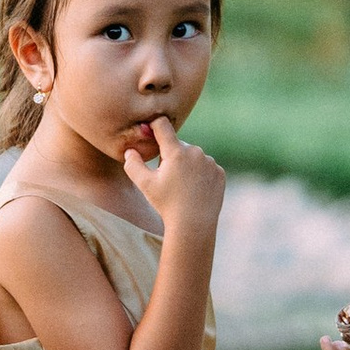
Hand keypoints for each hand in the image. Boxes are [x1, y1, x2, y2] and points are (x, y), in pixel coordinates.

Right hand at [123, 116, 224, 231]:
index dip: (154, 125)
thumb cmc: (166, 204)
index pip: (163, 125)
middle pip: (178, 145)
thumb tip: (129, 150)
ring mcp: (209, 162)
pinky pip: (206, 166)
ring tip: (182, 187)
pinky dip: (199, 174)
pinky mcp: (219, 172)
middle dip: (170, 155)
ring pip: (193, 156)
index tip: (149, 128)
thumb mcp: (145, 185)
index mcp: (176, 152)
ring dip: (186, 165)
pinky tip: (195, 190)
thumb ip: (133, 164)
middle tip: (167, 178)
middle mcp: (195, 152)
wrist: (194, 225)